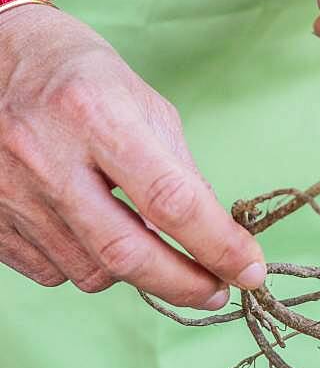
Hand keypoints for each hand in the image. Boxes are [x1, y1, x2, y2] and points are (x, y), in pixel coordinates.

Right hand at [0, 5, 264, 305]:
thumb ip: (179, 169)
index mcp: (93, 113)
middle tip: (216, 291)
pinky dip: (89, 266)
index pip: (170, 199)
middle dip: (183, 284)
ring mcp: (10, 193)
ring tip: (146, 243)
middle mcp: (45, 156)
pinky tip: (95, 235)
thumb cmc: (77, 76)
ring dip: (135, 273)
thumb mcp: (140, 101)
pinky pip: (54, 272)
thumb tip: (214, 235)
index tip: (249, 270)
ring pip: (91, 271)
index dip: (217, 245)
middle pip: (126, 252)